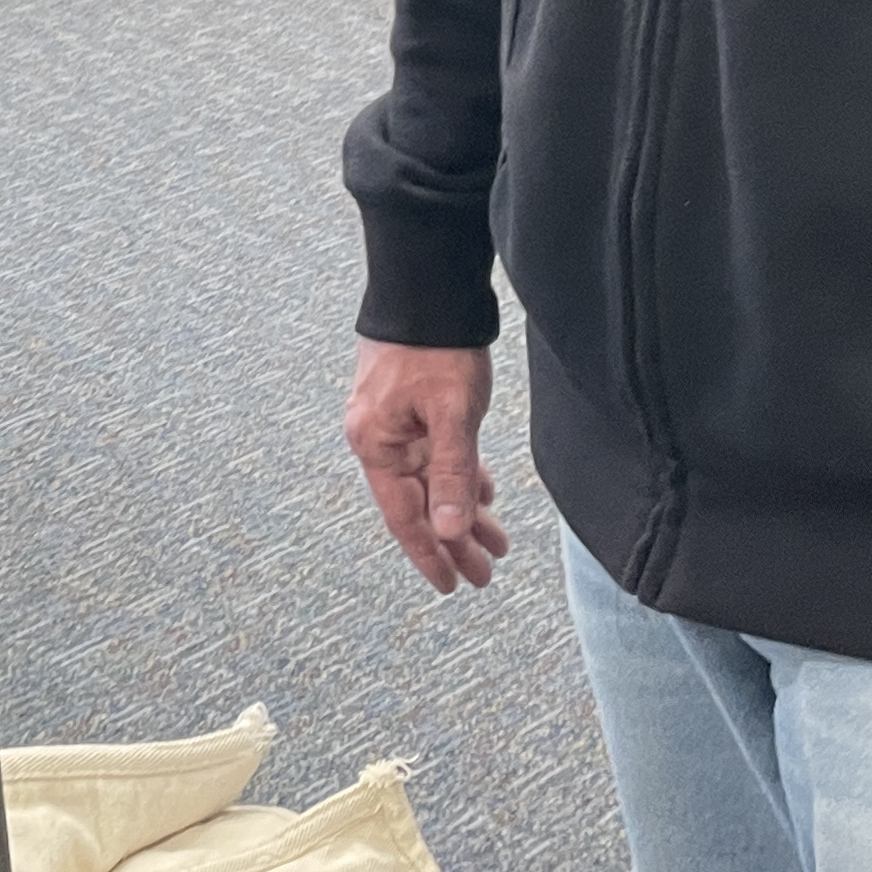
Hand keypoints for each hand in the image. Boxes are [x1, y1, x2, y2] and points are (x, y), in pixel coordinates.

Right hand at [345, 341, 505, 593]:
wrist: (424, 286)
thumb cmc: (436, 346)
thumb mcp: (451, 416)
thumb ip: (452, 475)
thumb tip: (450, 532)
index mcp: (376, 444)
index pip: (405, 516)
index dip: (431, 554)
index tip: (453, 585)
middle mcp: (376, 437)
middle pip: (418, 503)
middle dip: (454, 539)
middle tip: (485, 572)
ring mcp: (389, 421)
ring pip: (429, 480)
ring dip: (461, 510)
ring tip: (495, 540)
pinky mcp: (406, 404)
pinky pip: (431, 455)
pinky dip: (458, 476)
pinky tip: (482, 490)